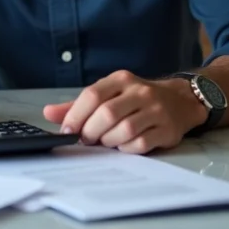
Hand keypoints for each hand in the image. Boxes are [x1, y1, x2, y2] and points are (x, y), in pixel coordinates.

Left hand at [42, 70, 207, 153]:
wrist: (180, 101)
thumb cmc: (136, 99)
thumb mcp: (109, 93)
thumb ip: (79, 104)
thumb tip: (48, 113)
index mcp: (120, 79)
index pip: (92, 95)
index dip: (75, 116)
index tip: (67, 132)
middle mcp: (139, 92)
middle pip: (106, 114)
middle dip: (90, 132)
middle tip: (86, 141)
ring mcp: (155, 110)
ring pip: (123, 130)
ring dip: (107, 141)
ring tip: (104, 142)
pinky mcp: (166, 129)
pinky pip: (140, 144)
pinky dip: (125, 149)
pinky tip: (123, 145)